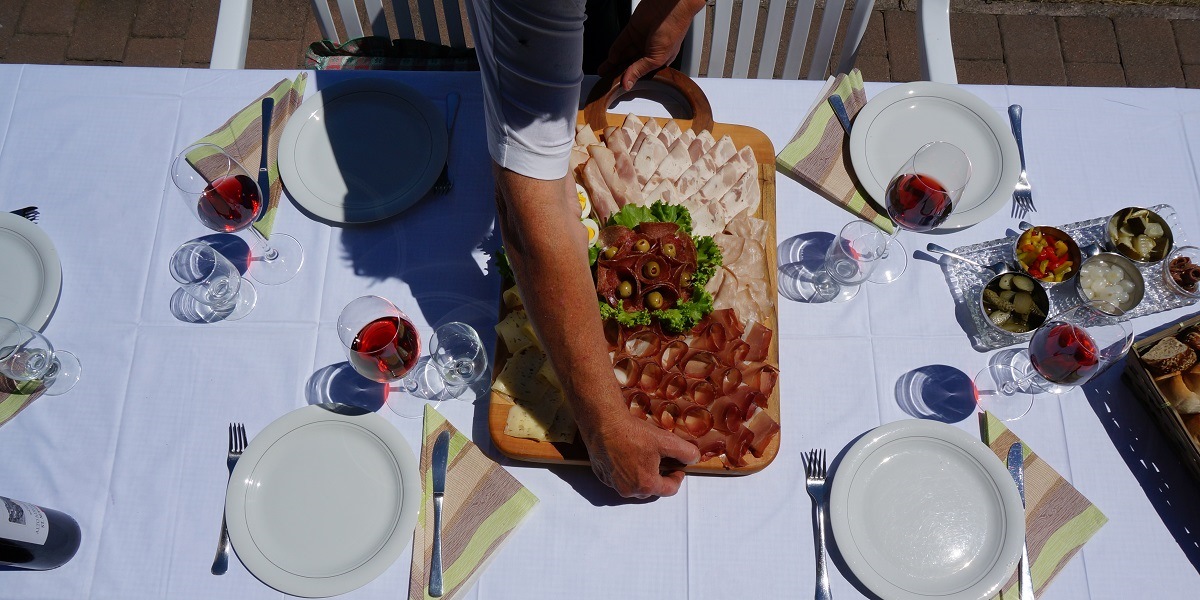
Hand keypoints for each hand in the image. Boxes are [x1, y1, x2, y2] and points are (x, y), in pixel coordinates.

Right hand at [581, 407, 700, 497]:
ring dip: (641, 475)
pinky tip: (627, 454)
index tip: (678, 468)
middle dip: (659, 477)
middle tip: (662, 461)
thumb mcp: (666, 441)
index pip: (669, 489)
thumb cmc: (633, 434)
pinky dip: (625, 470)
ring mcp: (613, 483)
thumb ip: (685, 452)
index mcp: (646, 485)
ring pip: (633, 484)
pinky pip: (618, 477)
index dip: (678, 478)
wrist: (604, 424)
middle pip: (651, 489)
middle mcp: (628, 490)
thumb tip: (694, 458)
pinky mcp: (601, 475)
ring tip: (644, 457)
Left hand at [598, 0, 705, 90]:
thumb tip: (628, 83)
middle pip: (630, 63)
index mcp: (659, 59)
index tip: (621, 86)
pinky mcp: (632, 29)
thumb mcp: (656, 57)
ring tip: (604, 72)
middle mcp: (649, 50)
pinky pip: (621, 42)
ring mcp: (640, 39)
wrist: (670, 7)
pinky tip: (610, 59)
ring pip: (624, 54)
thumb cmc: (673, 29)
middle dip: (619, 72)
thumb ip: (639, 70)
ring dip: (614, 63)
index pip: (642, 72)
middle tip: (608, 80)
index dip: (631, 78)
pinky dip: (615, 50)